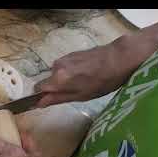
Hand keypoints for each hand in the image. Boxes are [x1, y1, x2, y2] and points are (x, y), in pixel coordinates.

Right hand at [35, 33, 157, 107]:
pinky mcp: (71, 53)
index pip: (38, 88)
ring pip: (57, 73)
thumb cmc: (102, 81)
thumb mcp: (80, 96)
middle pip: (48, 81)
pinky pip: (65, 66)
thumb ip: (57, 98)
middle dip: (57, 88)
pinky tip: (87, 73)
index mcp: (57, 79)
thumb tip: (38, 103)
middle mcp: (56, 66)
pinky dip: (72, 71)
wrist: (120, 58)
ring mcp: (64, 58)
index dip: (42, 96)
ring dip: (65, 79)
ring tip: (84, 82)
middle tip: (74, 92)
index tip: (50, 101)